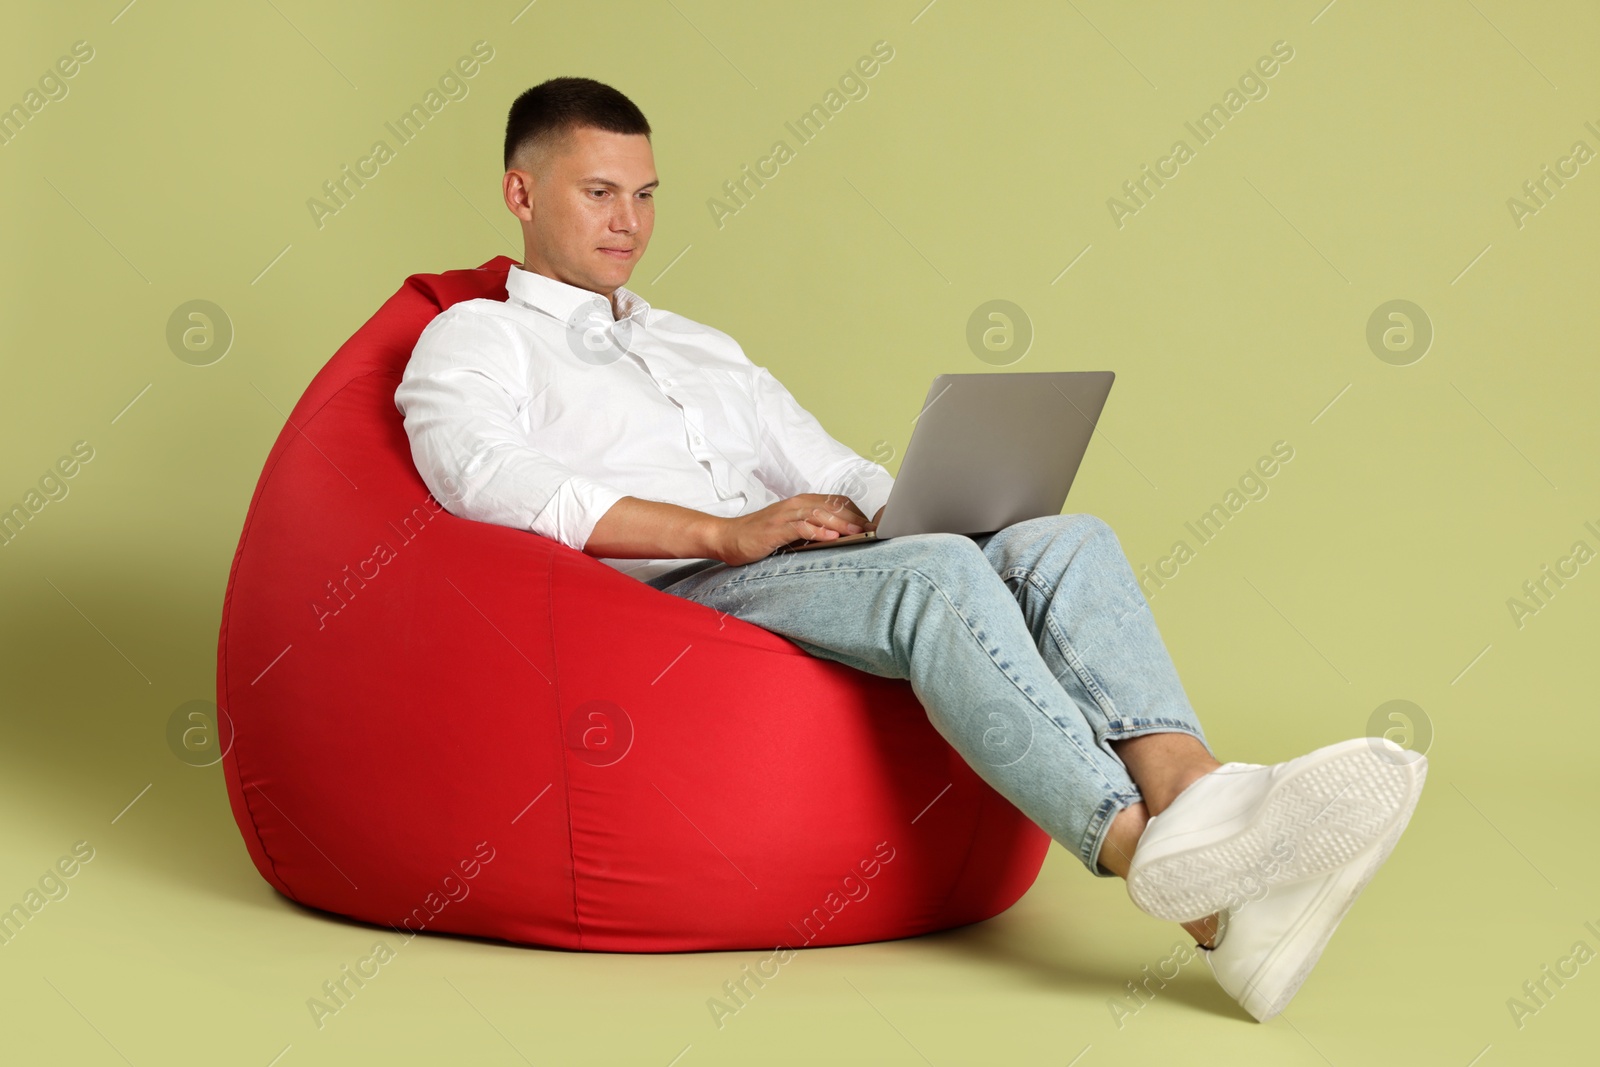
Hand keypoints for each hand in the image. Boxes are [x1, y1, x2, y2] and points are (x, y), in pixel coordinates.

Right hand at [713, 493, 873, 566]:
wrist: (728, 537)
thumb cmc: (759, 536)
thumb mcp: (791, 530)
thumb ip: (812, 529)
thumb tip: (839, 538)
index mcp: (801, 503)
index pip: (836, 502)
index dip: (855, 513)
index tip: (871, 526)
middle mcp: (796, 504)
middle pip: (832, 507)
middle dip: (854, 518)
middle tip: (873, 530)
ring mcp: (785, 515)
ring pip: (819, 514)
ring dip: (841, 523)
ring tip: (858, 532)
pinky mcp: (776, 528)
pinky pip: (801, 527)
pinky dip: (818, 531)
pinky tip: (832, 537)